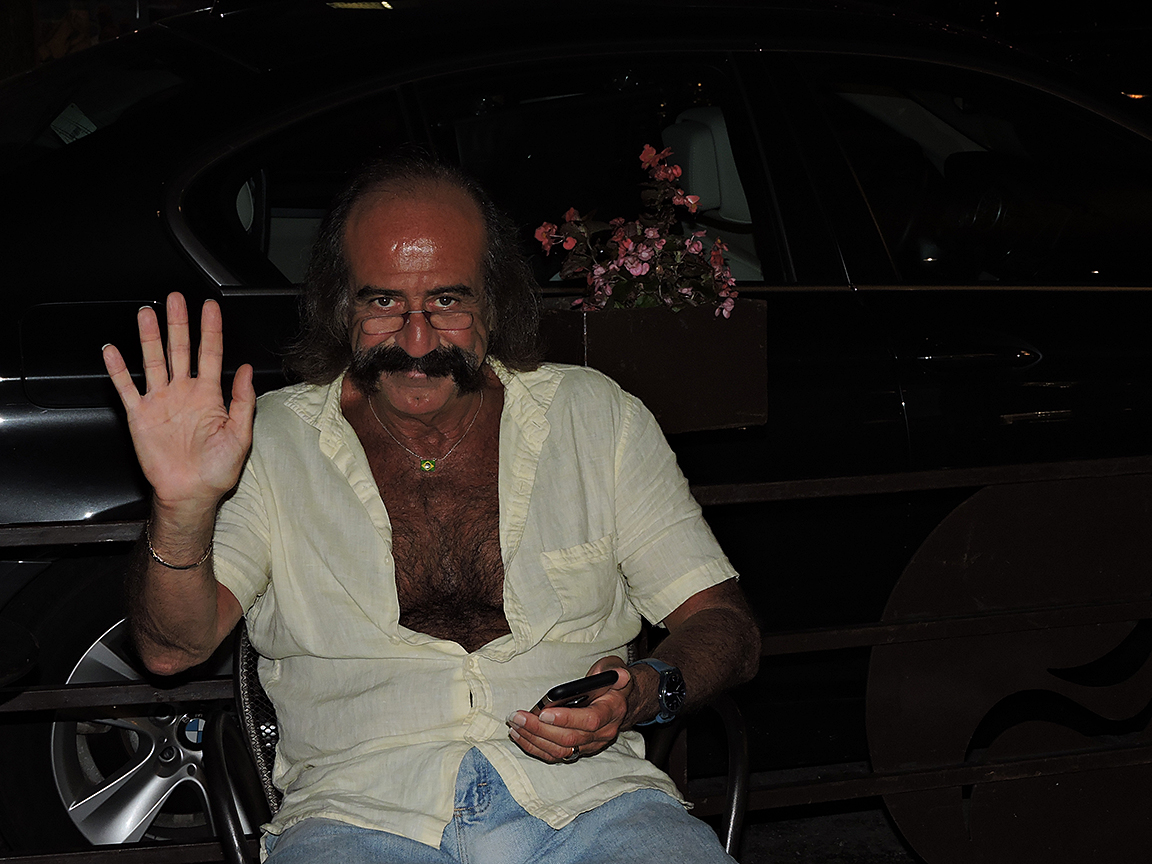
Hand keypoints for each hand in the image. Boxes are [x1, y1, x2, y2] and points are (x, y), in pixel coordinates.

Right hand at [102, 293, 254, 514]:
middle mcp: (184, 393)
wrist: (191, 493)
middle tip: (176, 298)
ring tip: (147, 313)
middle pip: (180, 350)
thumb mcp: (240, 434)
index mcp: (209, 396)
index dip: (210, 330)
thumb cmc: (218, 469)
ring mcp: (161, 402)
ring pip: (154, 361)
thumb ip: (242, 401)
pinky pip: (127, 388)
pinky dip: (119, 370)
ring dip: (150, 337)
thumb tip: (246, 370)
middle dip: (178, 324)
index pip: (210, 354)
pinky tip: (112, 351)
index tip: (210, 307)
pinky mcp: (141, 416)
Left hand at [507, 656, 633, 763]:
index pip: (590, 720)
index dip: (567, 719)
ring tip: (515, 724)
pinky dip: (535, 747)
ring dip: (534, 739)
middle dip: (540, 729)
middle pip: (570, 738)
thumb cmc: (611, 682)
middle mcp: (603, 733)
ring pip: (561, 749)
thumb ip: (615, 670)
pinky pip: (556, 755)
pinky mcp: (579, 750)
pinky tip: (519, 735)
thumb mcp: (615, 669)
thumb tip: (619, 674)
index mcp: (612, 711)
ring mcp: (591, 744)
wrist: (619, 702)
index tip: (544, 713)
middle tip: (518, 717)